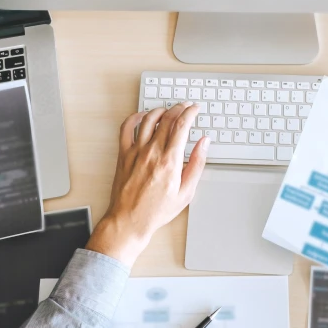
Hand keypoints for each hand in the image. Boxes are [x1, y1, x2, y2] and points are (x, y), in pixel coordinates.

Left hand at [86, 103, 208, 265]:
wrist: (129, 220)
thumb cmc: (156, 210)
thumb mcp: (186, 192)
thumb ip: (196, 164)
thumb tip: (204, 143)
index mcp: (170, 161)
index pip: (182, 126)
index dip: (190, 113)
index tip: (195, 109)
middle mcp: (152, 153)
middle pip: (167, 119)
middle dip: (179, 108)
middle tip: (185, 107)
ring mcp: (136, 152)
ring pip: (149, 120)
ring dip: (161, 110)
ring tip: (168, 110)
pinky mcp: (123, 154)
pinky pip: (127, 128)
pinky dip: (135, 118)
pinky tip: (142, 116)